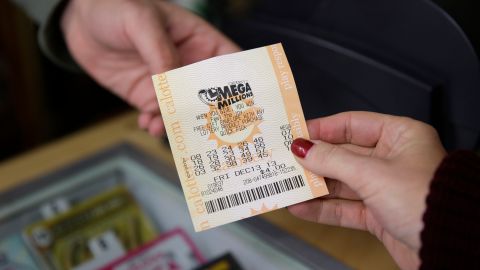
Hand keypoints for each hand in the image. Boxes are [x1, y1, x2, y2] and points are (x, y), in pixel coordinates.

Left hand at [61, 0, 239, 135]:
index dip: (240, 84)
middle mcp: (187, 65)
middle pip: (210, 95)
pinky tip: (148, 124)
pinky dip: (156, 125)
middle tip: (209, 131)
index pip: (228, 64)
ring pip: (184, 110)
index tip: (244, 105)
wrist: (79, 20)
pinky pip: (158, 116)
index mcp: (198, 41)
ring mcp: (167, 83)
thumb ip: (160, 52)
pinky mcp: (147, 95)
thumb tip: (173, 84)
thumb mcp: (142, 21)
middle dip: (210, 114)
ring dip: (180, 124)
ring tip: (167, 128)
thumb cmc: (116, 6)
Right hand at [289, 112, 445, 269]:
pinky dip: (323, 209)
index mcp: (400, 136)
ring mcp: (384, 188)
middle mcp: (392, 159)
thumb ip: (333, 160)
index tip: (295, 134)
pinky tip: (301, 208)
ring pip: (341, 183)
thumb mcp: (373, 173)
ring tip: (287, 185)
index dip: (322, 129)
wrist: (449, 246)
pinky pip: (346, 208)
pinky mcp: (379, 214)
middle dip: (314, 161)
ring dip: (315, 186)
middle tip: (285, 161)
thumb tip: (302, 148)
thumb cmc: (426, 199)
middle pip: (343, 155)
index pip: (352, 124)